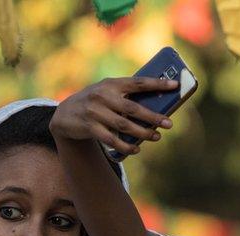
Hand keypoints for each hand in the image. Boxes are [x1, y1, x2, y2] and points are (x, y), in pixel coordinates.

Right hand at [50, 77, 176, 156]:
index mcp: (111, 84)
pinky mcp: (89, 127)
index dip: (157, 83)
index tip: (175, 85)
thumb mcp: (106, 92)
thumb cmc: (94, 102)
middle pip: (133, 108)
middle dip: (153, 116)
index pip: (138, 82)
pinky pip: (111, 140)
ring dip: (142, 133)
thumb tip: (155, 105)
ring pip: (124, 125)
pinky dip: (125, 146)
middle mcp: (102, 96)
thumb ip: (125, 95)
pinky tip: (136, 149)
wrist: (64, 114)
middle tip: (169, 124)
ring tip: (156, 137)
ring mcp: (95, 112)